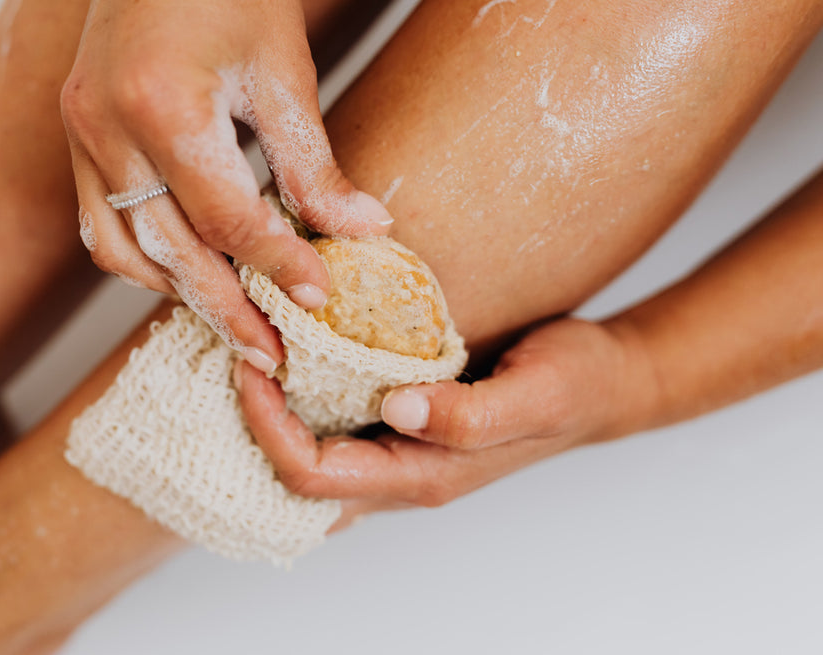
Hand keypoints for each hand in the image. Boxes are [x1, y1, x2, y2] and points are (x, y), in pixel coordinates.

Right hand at [61, 0, 392, 372]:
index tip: (319, 300)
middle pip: (169, 250)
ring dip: (180, 292)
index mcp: (164, 104)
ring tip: (233, 323)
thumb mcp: (283, 73)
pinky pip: (101, 226)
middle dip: (225, 309)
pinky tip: (186, 274)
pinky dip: (144, 261)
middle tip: (270, 353)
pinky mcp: (75, 136)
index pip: (226, 217)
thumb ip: (314, 164)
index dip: (277, 264)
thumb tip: (360, 233)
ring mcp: (80, 134)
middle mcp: (106, 127)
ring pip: (122, 250)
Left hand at [235, 318, 655, 511]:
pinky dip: (302, 401)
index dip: (267, 428)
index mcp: (422, 475)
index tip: (251, 363)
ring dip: (272, 414)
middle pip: (296, 474)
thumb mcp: (537, 394)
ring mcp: (399, 454)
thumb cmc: (576, 386)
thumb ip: (471, 415)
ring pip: (310, 456)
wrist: (604, 384)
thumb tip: (397, 409)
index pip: (313, 473)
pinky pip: (334, 429)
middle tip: (240, 353)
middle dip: (255, 422)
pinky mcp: (402, 428)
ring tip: (253, 351)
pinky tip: (292, 358)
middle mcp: (401, 473)